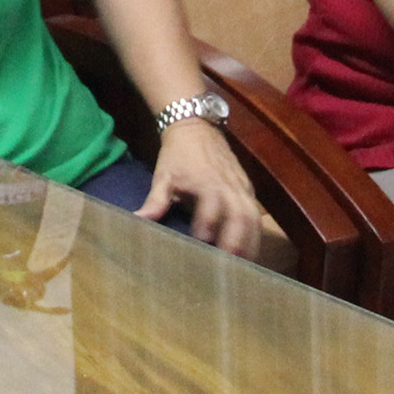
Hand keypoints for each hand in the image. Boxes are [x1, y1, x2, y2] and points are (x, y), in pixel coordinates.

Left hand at [142, 119, 266, 255]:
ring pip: (253, 217)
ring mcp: (242, 187)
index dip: (208, 221)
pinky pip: (256, 214)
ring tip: (246, 267)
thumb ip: (155, 201)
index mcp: (207, 181)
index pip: (211, 203)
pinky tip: (251, 254)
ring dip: (251, 242)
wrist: (197, 126)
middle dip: (238, 240)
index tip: (202, 241)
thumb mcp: (163, 176)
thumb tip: (137, 221)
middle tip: (231, 264)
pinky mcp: (248, 190)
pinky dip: (255, 235)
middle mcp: (229, 185)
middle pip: (241, 214)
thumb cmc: (178, 154)